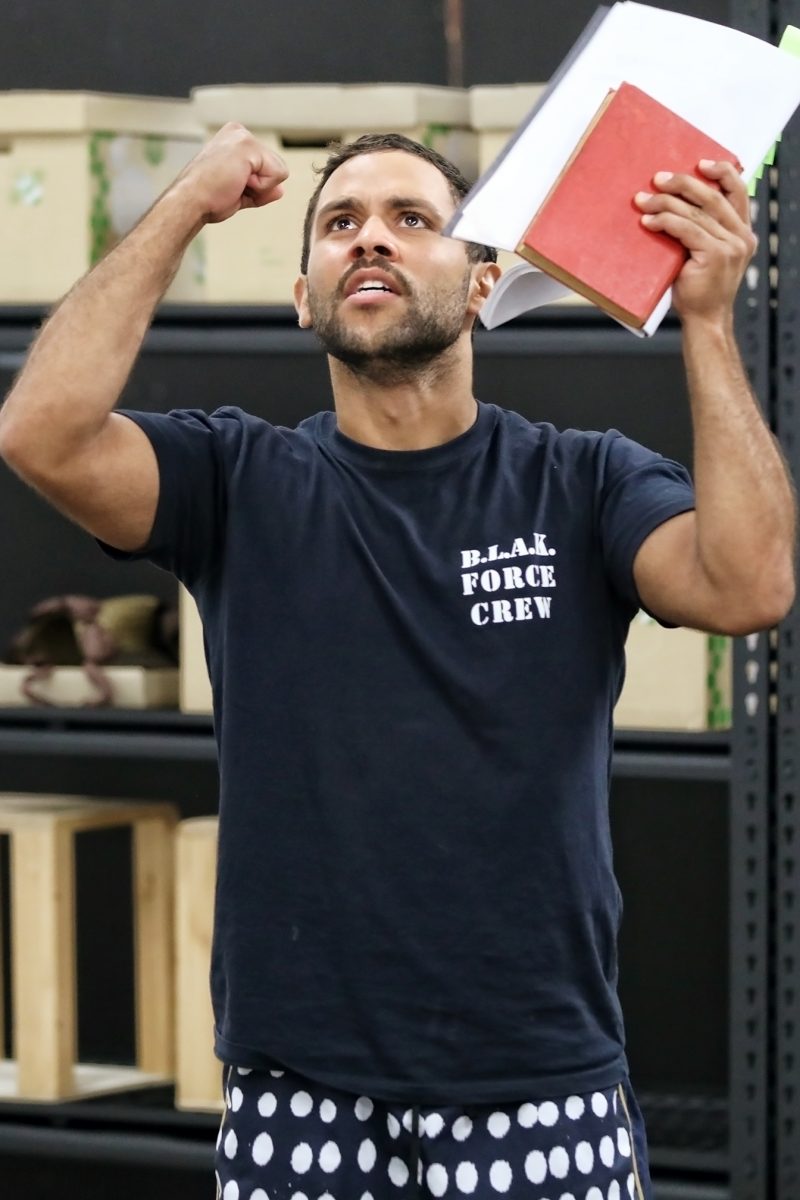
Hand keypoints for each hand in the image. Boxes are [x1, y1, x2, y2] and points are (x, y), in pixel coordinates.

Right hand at [171, 122, 287, 225]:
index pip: (266, 166)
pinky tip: (237, 181)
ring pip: (279, 170)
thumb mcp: (239, 192)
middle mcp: (239, 132)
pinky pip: (277, 175)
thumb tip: (281, 191)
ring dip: (260, 187)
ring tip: (233, 183)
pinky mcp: (249, 145)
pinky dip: (261, 187)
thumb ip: (260, 189)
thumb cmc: (207, 197)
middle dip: (260, 186)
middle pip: (276, 167)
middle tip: (232, 187)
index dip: (255, 186)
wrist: (191, 200)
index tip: (231, 186)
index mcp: (234, 139)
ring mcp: (244, 136)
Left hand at [633, 160, 756, 324]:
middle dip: (682, 184)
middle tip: (657, 179)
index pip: (738, 191)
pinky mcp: (716, 255)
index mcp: (743, 233)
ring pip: (696, 212)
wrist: (704, 319)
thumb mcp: (705, 254)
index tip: (699, 163)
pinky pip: (686, 229)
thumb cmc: (698, 288)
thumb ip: (703, 230)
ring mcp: (731, 246)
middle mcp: (742, 237)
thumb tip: (676, 202)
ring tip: (642, 201)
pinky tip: (647, 221)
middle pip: (712, 197)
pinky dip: (664, 222)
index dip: (721, 172)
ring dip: (665, 203)